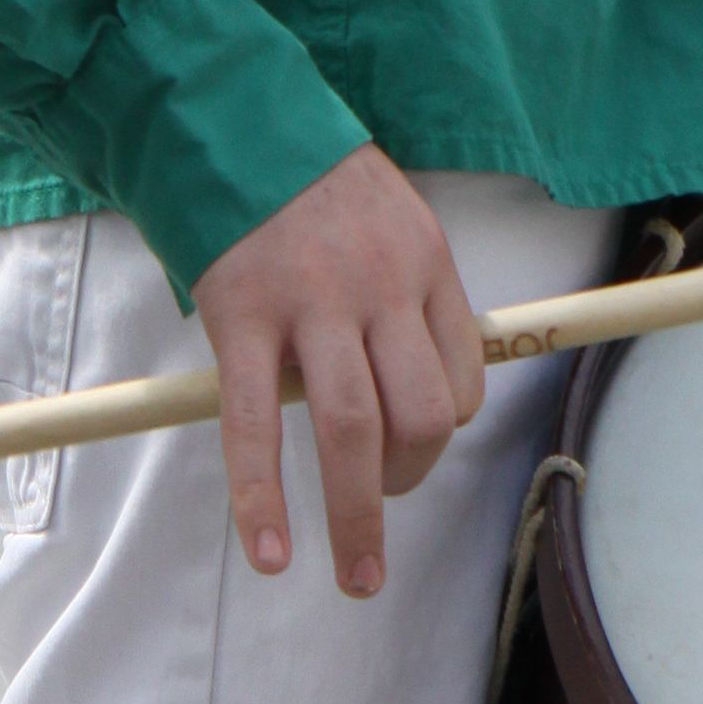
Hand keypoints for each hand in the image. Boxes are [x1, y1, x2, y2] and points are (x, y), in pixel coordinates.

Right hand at [192, 144, 488, 594]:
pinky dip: (263, 497)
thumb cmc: (322, 190)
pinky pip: (254, 425)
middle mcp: (379, 289)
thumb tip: (426, 384)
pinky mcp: (242, 320)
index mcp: (425, 267)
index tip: (413, 452)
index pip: (463, 380)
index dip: (442, 432)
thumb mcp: (397, 223)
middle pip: (420, 413)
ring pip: (351, 429)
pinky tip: (270, 551)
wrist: (239, 129)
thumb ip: (412, 299)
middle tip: (383, 512)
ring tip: (355, 574)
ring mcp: (310, 306)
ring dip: (357, 516)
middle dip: (410, 480)